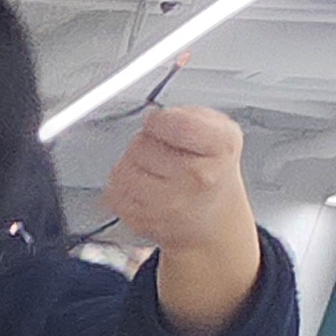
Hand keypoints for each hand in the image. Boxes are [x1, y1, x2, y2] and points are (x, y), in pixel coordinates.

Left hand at [99, 104, 262, 335]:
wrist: (214, 224)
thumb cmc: (213, 172)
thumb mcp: (217, 133)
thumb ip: (188, 116)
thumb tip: (156, 111)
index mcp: (221, 146)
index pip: (167, 122)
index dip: (164, 123)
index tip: (171, 129)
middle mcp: (199, 179)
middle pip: (140, 144)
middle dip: (149, 147)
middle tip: (172, 160)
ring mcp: (171, 204)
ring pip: (124, 169)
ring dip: (135, 170)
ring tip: (162, 180)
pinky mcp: (145, 220)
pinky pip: (114, 193)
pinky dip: (124, 192)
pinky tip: (151, 198)